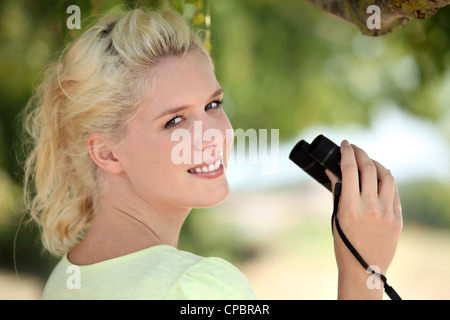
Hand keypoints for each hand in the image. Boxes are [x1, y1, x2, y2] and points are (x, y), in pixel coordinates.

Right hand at [326, 140, 401, 298]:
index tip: (345, 144)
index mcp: (350, 206)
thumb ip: (337, 192)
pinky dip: (386, 180)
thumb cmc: (344, 244)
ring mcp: (387, 212)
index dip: (347, 152)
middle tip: (355, 148)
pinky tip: (380, 178)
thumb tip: (333, 171)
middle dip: (361, 153)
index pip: (349, 169)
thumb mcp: (336, 217)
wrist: (364, 267)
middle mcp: (370, 206)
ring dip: (376, 164)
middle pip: (369, 168)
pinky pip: (394, 191)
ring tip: (369, 162)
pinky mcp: (398, 218)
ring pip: (386, 176)